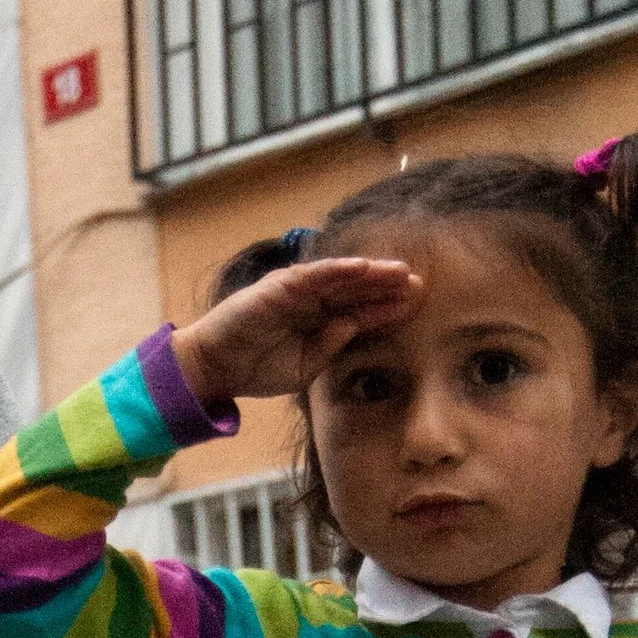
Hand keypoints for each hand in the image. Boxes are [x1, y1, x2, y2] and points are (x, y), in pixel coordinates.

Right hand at [172, 256, 421, 410]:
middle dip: (388, 286)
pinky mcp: (280, 286)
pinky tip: (362, 267)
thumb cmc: (257, 369)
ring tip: (400, 272)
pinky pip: (314, 274)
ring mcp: (298, 291)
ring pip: (342, 277)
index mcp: (321, 322)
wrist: (216, 368)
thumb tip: (352, 325)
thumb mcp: (304, 368)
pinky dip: (337, 269)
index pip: (362, 311)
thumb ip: (330, 348)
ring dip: (371, 273)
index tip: (417, 305)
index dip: (388, 307)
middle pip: (358, 289)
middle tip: (421, 283)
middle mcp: (313, 302)